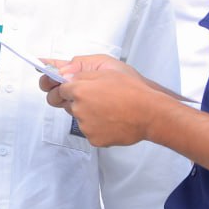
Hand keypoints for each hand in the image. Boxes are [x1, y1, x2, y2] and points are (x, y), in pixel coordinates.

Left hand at [38, 54, 176, 146]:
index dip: (65, 87)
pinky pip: (90, 131)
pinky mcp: (94, 139)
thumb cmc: (132, 89)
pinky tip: (112, 119)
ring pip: (79, 118)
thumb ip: (81, 71)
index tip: (69, 87)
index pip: (58, 89)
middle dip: (74, 100)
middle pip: (66, 104)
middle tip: (94, 98)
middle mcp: (78, 109)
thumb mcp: (106, 69)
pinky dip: (98, 126)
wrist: (149, 113)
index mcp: (79, 89)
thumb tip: (64, 75)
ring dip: (88, 113)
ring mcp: (85, 126)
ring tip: (110, 108)